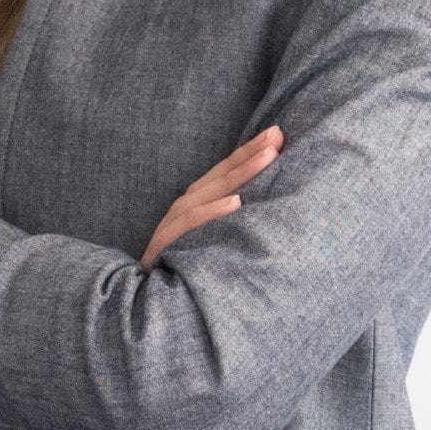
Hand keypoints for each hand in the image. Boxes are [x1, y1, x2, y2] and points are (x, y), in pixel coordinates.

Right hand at [141, 125, 283, 269]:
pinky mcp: (168, 243)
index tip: (278, 133)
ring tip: (267, 157)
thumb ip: (231, 218)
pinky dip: (213, 212)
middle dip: (250, 153)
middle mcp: (186, 205)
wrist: (152, 295)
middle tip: (277, 135)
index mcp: (197, 202)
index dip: (249, 151)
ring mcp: (176, 223)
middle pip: (221, 174)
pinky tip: (235, 203)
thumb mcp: (211, 237)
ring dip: (240, 173)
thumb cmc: (187, 265)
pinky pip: (193, 224)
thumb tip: (265, 202)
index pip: (226, 170)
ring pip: (211, 192)